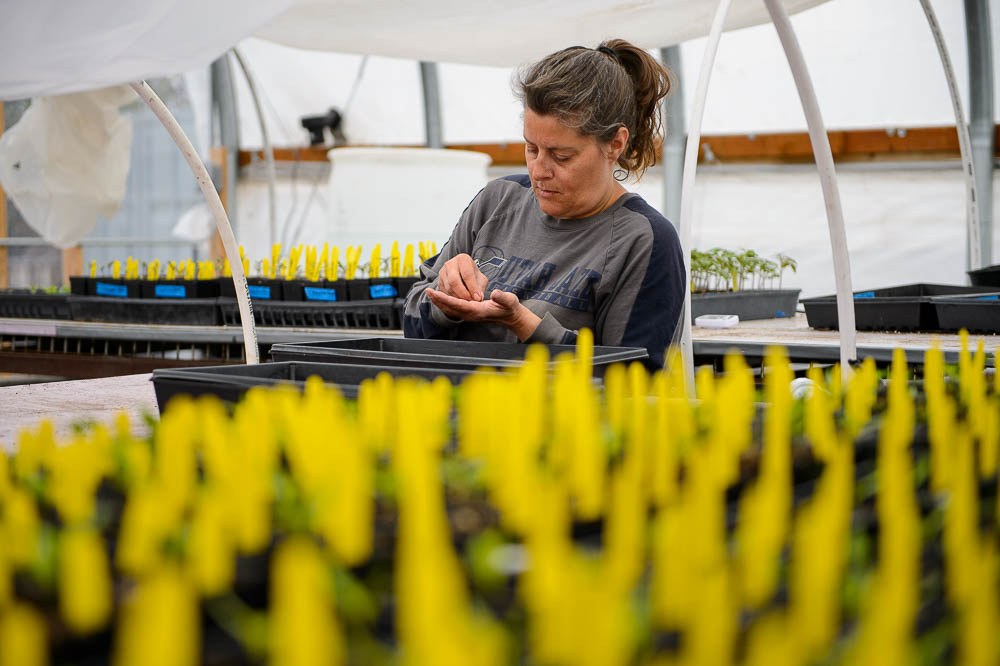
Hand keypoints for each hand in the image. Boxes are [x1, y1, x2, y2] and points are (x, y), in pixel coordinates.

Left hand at [426, 288, 541, 340]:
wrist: (511, 317)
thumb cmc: (510, 308)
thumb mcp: (509, 301)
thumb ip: (503, 298)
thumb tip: (496, 293)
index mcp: (478, 311)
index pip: (458, 304)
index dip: (446, 299)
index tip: (435, 293)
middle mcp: (471, 314)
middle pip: (450, 308)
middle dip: (438, 300)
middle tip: (428, 291)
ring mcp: (470, 315)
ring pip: (451, 309)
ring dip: (440, 302)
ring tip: (430, 293)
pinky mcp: (470, 312)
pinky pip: (454, 308)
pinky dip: (446, 303)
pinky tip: (440, 297)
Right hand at [436, 253, 488, 300]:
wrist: (463, 273)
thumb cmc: (473, 275)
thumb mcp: (480, 279)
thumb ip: (480, 287)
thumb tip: (478, 298)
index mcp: (463, 259)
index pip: (467, 274)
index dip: (472, 288)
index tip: (478, 298)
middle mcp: (450, 264)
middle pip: (454, 281)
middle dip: (463, 294)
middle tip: (470, 302)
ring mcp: (442, 272)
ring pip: (448, 288)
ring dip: (458, 298)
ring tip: (467, 303)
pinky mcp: (439, 282)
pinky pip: (444, 293)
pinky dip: (452, 299)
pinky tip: (460, 302)